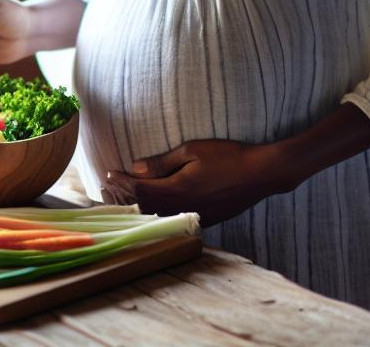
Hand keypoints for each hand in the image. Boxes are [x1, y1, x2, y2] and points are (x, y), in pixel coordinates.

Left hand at [103, 139, 287, 226]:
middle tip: (108, 187)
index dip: (121, 183)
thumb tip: (135, 168)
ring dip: (139, 206)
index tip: (109, 173)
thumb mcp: (191, 150)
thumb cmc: (227, 156)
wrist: (261, 174)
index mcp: (178, 190)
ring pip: (159, 216)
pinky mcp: (206, 219)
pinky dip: (157, 212)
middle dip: (125, 197)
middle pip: (145, 208)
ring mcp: (196, 216)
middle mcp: (184, 208)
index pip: (140, 191)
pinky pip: (174, 219)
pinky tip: (152, 205)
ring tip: (123, 196)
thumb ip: (162, 162)